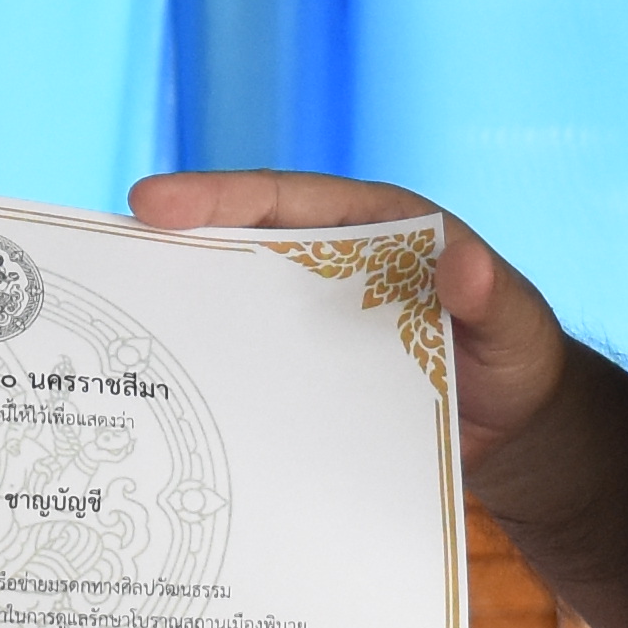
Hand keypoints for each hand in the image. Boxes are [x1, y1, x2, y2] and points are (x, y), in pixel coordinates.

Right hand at [128, 173, 579, 466]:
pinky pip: (252, 366)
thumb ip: (493, 297)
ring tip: (113, 324)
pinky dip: (211, 374)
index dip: (217, 196)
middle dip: (173, 245)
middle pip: (240, 243)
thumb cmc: (519, 356)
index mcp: (373, 226)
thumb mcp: (517, 327)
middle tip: (107, 255)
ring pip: (234, 304)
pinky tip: (165, 400)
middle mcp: (330, 264)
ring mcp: (312, 320)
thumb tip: (466, 262)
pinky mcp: (307, 374)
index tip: (152, 202)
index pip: (284, 198)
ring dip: (181, 311)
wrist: (517, 431)